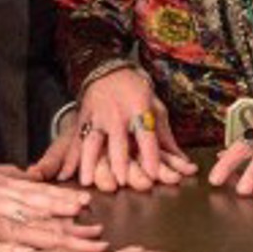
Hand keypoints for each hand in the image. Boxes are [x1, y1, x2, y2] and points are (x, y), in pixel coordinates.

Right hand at [45, 68, 194, 191]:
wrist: (109, 69)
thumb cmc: (138, 92)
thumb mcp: (156, 108)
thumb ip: (166, 137)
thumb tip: (186, 164)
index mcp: (140, 109)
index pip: (146, 135)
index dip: (150, 155)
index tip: (154, 174)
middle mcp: (118, 113)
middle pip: (118, 141)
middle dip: (119, 162)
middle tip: (120, 182)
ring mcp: (98, 116)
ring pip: (92, 142)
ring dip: (90, 162)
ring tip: (89, 181)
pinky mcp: (83, 118)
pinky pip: (76, 141)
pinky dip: (70, 158)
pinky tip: (66, 174)